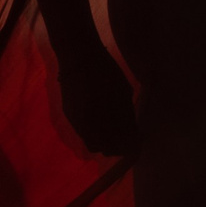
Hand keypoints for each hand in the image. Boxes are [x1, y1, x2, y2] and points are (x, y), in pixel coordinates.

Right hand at [56, 43, 139, 158]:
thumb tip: (133, 132)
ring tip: (112, 131)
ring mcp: (77, 121)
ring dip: (104, 143)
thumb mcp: (124, 91)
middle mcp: (90, 122)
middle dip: (118, 147)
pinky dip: (93, 134)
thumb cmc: (106, 70)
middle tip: (125, 138)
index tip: (136, 140)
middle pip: (106, 149)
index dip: (131, 144)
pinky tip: (99, 122)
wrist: (78, 58)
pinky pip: (83, 134)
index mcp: (107, 115)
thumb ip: (127, 115)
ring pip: (92, 145)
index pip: (121, 142)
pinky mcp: (69, 117)